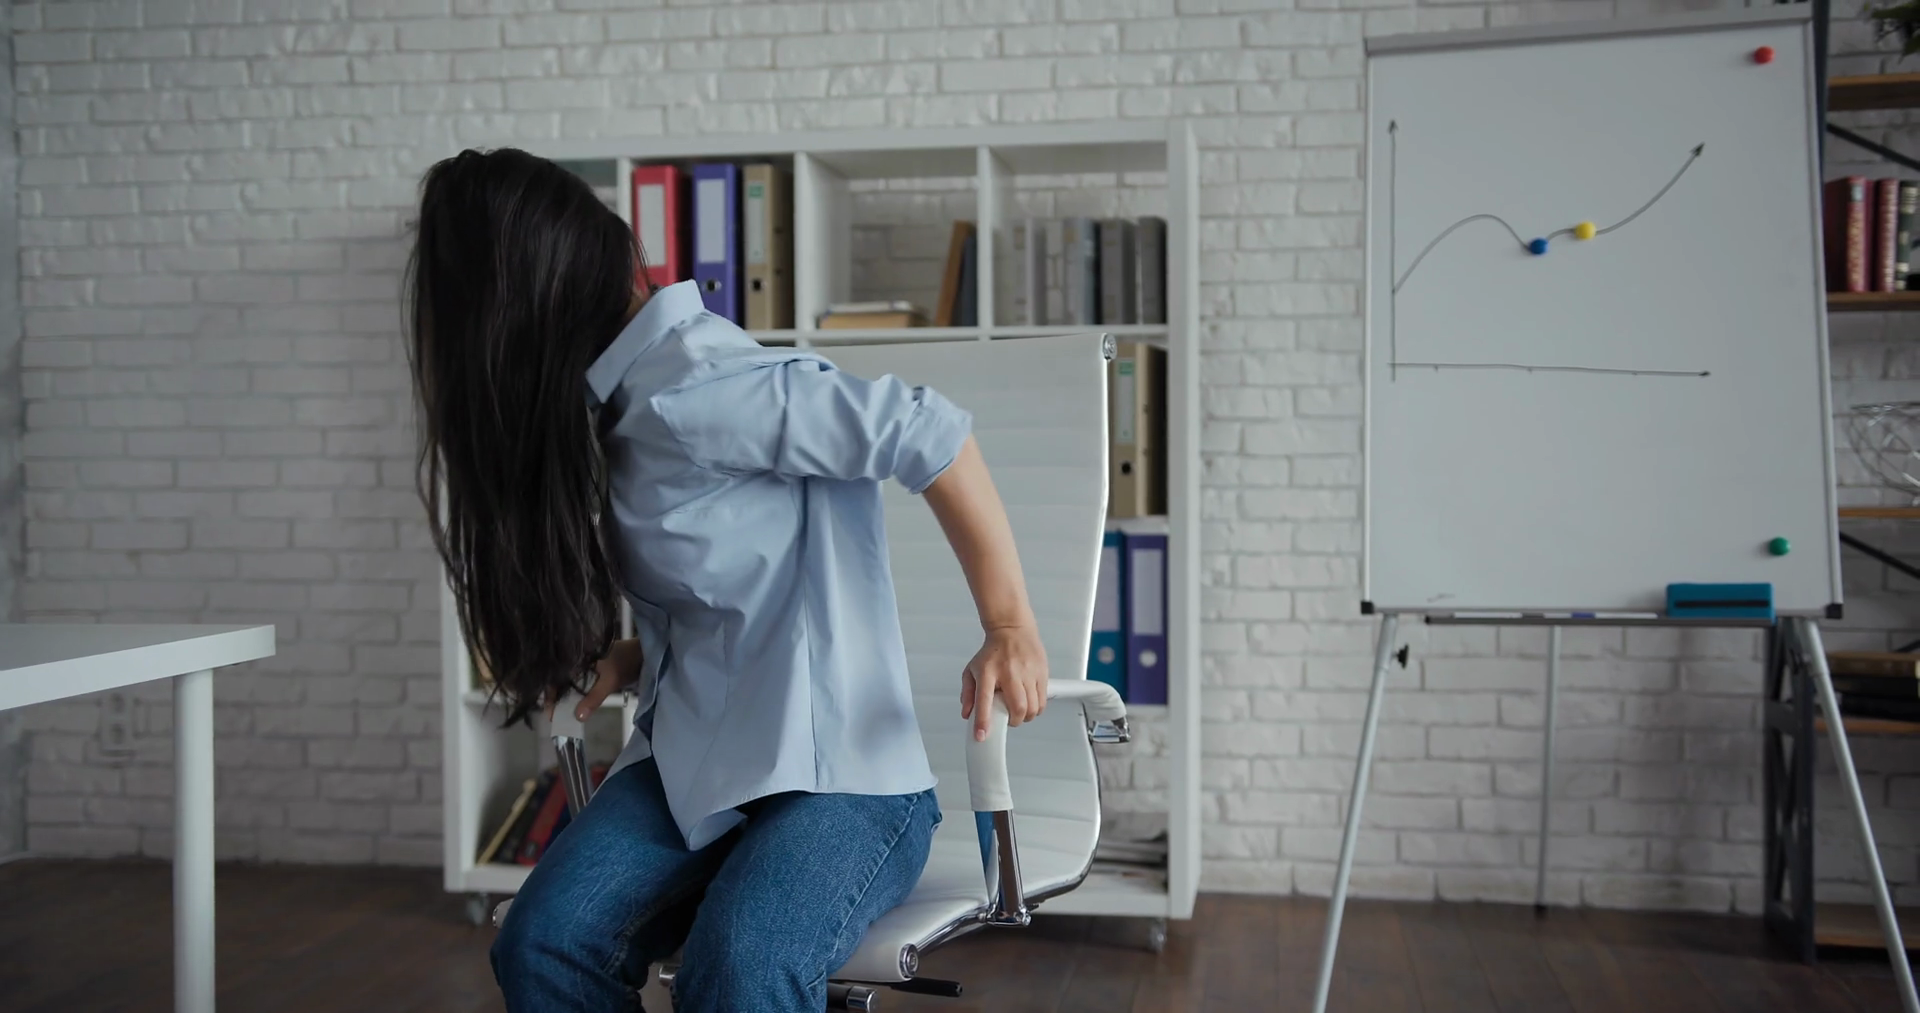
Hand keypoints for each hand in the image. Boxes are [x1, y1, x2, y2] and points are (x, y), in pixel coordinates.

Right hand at [546, 638, 643, 722]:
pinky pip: (580, 684)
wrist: (643, 653)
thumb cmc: (626, 662)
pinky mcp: (593, 670)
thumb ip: (593, 698)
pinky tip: (576, 706)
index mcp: (576, 657)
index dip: (551, 695)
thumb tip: (577, 717)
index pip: (555, 677)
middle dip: (557, 699)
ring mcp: (584, 665)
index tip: (550, 713)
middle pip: (560, 681)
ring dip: (567, 698)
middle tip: (554, 718)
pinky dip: (578, 695)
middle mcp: (576, 660)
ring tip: (562, 715)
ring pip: (570, 684)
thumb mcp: (610, 681)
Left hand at [961, 623, 1047, 740]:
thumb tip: (967, 714)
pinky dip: (1037, 708)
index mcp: (988, 672)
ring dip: (1025, 717)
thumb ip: (968, 693)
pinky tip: (1030, 703)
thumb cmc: (993, 651)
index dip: (983, 721)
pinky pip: (1043, 700)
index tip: (982, 736)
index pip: (984, 701)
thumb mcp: (972, 670)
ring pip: (1032, 707)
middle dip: (1014, 722)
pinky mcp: (1042, 672)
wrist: (1012, 629)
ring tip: (1019, 711)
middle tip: (1009, 720)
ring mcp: (1028, 672)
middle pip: (1017, 708)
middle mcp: (1009, 672)